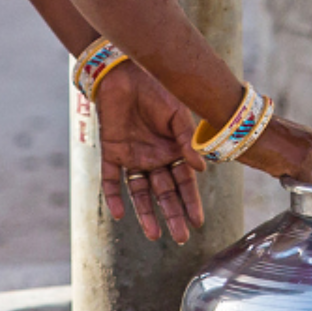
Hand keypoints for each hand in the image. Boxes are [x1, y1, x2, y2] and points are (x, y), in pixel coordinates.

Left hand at [94, 62, 206, 243]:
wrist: (126, 72)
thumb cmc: (156, 89)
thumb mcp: (177, 115)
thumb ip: (186, 141)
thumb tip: (201, 170)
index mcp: (173, 150)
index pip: (184, 183)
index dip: (190, 202)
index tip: (197, 222)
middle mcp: (154, 158)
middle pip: (164, 193)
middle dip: (172, 214)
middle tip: (180, 238)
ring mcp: (132, 157)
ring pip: (139, 192)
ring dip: (145, 213)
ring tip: (153, 235)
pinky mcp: (111, 152)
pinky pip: (111, 179)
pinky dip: (114, 196)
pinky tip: (119, 214)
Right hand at [238, 115, 311, 186]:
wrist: (249, 128)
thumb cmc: (264, 137)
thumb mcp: (292, 144)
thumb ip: (306, 158)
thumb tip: (309, 179)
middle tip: (299, 181)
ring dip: (302, 183)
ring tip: (284, 169)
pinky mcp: (302, 166)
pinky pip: (304, 187)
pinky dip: (293, 185)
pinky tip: (280, 172)